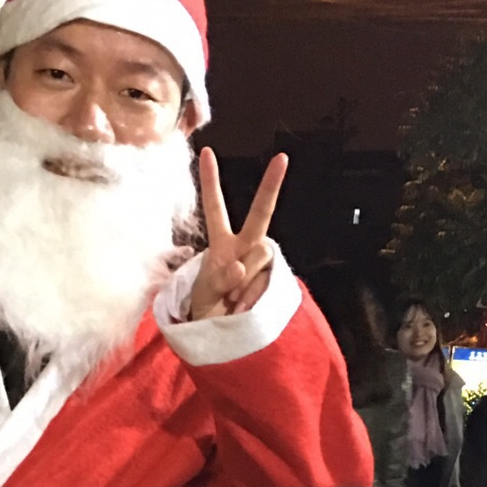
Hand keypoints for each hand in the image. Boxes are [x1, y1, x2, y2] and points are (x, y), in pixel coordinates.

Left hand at [182, 149, 286, 319]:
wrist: (221, 333)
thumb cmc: (209, 308)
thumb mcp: (204, 293)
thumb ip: (220, 279)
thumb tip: (240, 267)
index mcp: (221, 243)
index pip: (215, 208)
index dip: (210, 182)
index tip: (207, 152)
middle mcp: (244, 246)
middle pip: (260, 213)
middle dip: (270, 187)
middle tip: (282, 159)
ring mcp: (259, 261)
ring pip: (259, 254)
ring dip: (243, 280)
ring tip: (231, 301)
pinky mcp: (271, 278)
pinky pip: (265, 279)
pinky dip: (251, 294)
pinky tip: (242, 307)